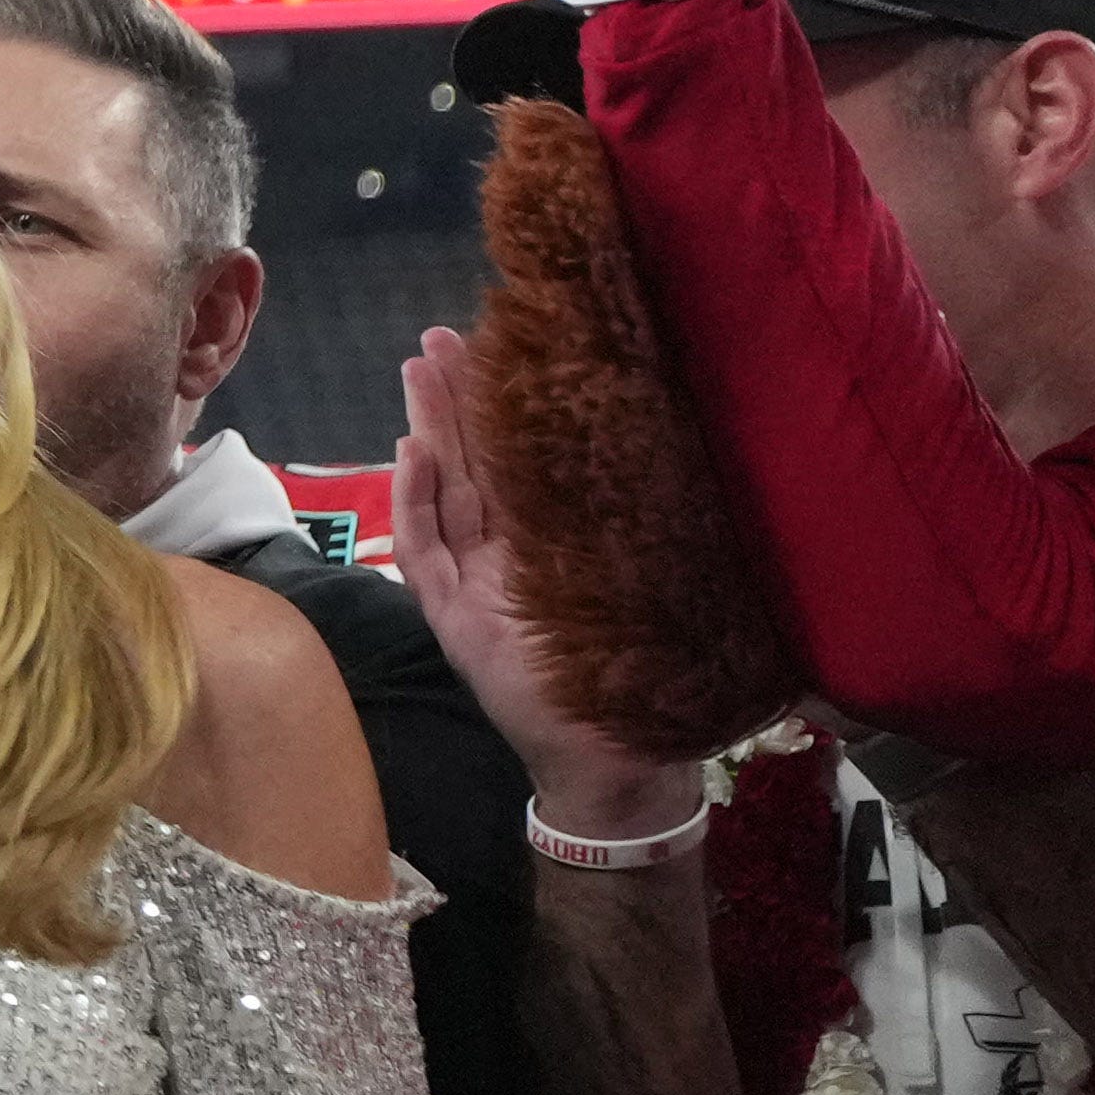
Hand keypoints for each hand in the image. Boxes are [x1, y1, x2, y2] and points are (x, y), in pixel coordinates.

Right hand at [391, 325, 707, 836]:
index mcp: (557, 541)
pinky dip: (413, 505)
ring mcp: (476, 584)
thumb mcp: (656, 579)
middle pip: (474, 464)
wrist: (617, 756)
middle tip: (438, 339)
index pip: (525, 459)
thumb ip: (645, 524)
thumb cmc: (645, 677)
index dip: (510, 405)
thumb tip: (683, 445)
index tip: (505, 346)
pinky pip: (424, 553)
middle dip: (454, 400)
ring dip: (427, 432)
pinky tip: (410, 454)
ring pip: (445, 492)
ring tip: (416, 373)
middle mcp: (511, 555)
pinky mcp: (455, 618)